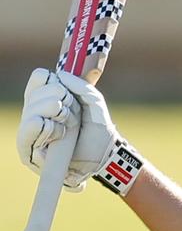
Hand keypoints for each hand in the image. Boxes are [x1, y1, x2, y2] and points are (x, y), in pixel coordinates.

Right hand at [17, 68, 118, 190]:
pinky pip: (30, 127)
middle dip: (61, 101)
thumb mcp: (93, 100)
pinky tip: (59, 133)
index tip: (68, 93)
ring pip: (32, 110)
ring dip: (58, 115)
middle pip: (36, 93)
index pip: (39, 78)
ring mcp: (30, 132)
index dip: (53, 81)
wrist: (103, 156)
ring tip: (67, 128)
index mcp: (47, 99)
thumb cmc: (97, 128)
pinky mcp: (29, 151)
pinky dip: (47, 127)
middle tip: (74, 117)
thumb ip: (80, 85)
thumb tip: (59, 75)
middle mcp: (34, 113)